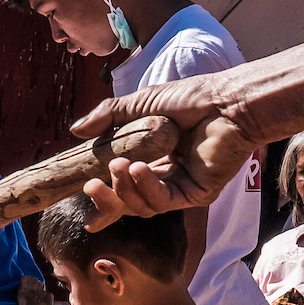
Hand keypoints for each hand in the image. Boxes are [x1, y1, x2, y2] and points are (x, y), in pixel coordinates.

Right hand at [71, 79, 260, 225]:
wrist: (228, 101)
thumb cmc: (191, 98)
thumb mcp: (140, 104)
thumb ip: (109, 117)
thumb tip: (76, 131)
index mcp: (151, 159)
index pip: (122, 185)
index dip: (101, 195)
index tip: (80, 193)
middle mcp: (164, 177)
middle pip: (127, 202)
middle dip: (105, 200)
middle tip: (89, 187)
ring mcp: (179, 187)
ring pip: (141, 206)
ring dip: (124, 190)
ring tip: (118, 167)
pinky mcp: (195, 194)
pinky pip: (162, 201)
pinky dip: (146, 187)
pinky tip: (138, 169)